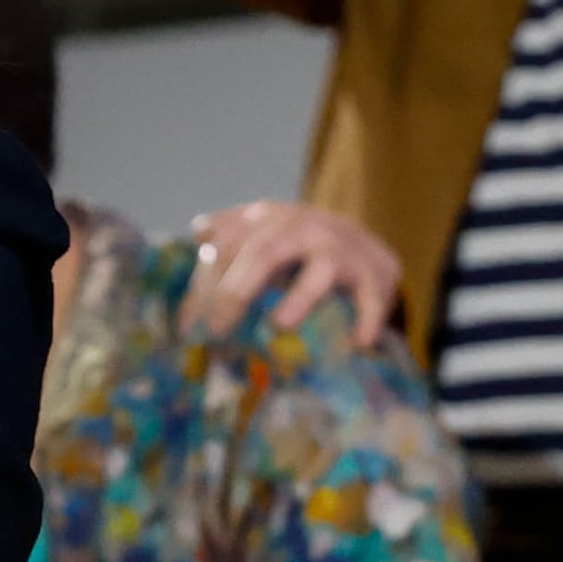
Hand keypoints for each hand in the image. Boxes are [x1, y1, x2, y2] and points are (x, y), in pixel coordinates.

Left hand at [181, 199, 401, 349]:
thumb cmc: (296, 250)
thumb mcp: (259, 235)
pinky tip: (359, 342)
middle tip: (219, 331)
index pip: (227, 244)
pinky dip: (367, 319)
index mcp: (266, 219)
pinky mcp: (374, 273)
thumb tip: (189, 277)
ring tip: (281, 325)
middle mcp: (301, 227)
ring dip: (301, 297)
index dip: (205, 284)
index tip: (190, 326)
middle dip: (237, 292)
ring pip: (320, 270)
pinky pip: (370, 297)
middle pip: (264, 253)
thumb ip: (223, 244)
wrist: (362, 244)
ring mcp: (340, 249)